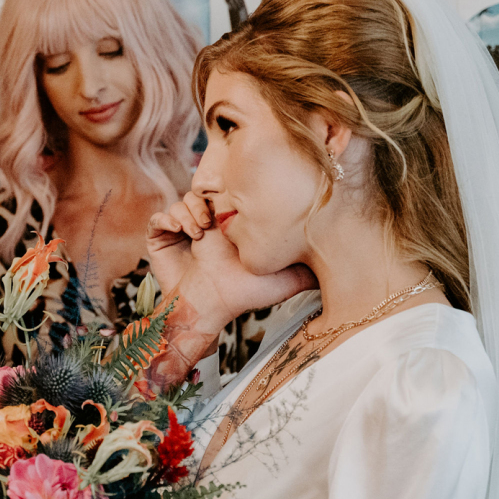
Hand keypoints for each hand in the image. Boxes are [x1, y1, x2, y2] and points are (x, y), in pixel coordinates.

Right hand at [148, 191, 316, 333]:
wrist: (213, 305)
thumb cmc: (246, 293)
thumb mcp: (285, 275)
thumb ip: (309, 267)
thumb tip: (340, 258)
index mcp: (227, 225)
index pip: (223, 193)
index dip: (227, 193)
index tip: (235, 201)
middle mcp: (204, 225)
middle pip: (200, 192)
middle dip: (206, 199)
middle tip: (216, 217)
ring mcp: (181, 232)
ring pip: (180, 202)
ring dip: (189, 211)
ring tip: (201, 230)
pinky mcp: (161, 241)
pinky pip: (159, 218)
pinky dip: (170, 219)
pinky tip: (187, 233)